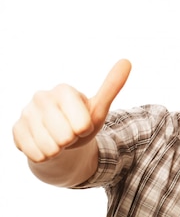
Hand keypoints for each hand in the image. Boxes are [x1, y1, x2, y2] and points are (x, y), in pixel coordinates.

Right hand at [13, 59, 131, 162]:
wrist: (60, 140)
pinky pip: (36, 154)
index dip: (85, 129)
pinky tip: (45, 144)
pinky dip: (45, 156)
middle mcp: (41, 97)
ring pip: (49, 147)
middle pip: (64, 137)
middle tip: (69, 133)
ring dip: (58, 150)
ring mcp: (26, 112)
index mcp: (63, 90)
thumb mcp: (99, 108)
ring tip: (58, 139)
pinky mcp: (16, 129)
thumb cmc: (81, 122)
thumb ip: (112, 86)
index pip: (81, 124)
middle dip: (71, 141)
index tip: (83, 124)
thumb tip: (127, 61)